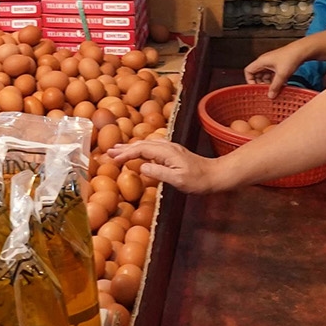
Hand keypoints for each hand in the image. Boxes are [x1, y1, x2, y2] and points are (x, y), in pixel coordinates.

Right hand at [109, 139, 224, 192]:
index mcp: (166, 152)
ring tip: (118, 150)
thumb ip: (159, 173)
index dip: (126, 154)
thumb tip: (141, 167)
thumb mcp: (178, 180)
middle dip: (124, 148)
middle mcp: (167, 147)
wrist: (216, 175)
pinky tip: (138, 153)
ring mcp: (170, 149)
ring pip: (146, 145)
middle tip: (109, 152)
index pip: (141, 150)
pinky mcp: (173, 153)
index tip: (113, 159)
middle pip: (141, 144)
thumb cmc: (198, 180)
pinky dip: (140, 149)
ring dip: (131, 147)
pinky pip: (152, 148)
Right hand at [244, 39, 314, 98]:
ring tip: (274, 89)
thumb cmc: (291, 57)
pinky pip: (272, 75)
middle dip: (260, 84)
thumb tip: (270, 95)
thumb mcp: (282, 75)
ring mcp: (271, 63)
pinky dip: (275, 80)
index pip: (248, 71)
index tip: (255, 88)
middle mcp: (265, 62)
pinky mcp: (278, 65)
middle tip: (266, 91)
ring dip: (269, 83)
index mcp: (261, 61)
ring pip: (265, 76)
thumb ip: (275, 86)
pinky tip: (281, 85)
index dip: (250, 80)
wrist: (302, 51)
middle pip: (256, 75)